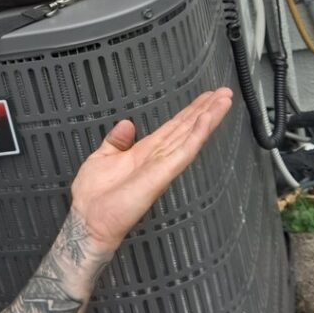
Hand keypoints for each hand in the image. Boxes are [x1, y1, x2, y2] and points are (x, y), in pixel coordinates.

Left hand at [70, 88, 233, 252]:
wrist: (88, 220)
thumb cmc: (92, 196)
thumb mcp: (102, 158)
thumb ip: (116, 141)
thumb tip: (127, 124)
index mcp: (145, 152)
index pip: (174, 128)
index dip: (190, 112)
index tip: (206, 97)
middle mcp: (158, 157)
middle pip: (187, 129)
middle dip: (206, 110)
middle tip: (225, 92)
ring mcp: (163, 166)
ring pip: (191, 137)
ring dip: (209, 117)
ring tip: (225, 99)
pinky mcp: (162, 174)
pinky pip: (183, 151)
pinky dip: (197, 135)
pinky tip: (207, 119)